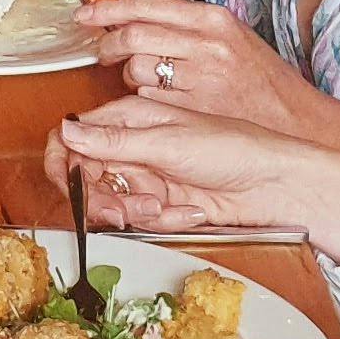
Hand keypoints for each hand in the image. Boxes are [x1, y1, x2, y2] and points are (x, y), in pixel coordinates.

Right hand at [52, 95, 339, 254]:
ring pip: (111, 203)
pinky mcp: (164, 205)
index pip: (74, 137)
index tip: (68, 183)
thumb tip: (68, 132)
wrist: (276, 187)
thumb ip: (115, 140)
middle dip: (99, 197)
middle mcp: (135, 146)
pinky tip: (189, 212)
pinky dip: (162, 221)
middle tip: (118, 209)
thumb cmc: (234, 148)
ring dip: (133, 211)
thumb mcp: (169, 141)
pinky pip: (141, 221)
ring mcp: (149, 176)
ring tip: (162, 207)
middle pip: (86, 177)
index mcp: (131, 117)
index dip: (64, 163)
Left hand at [75, 0, 339, 156]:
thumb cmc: (263, 84)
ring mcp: (199, 79)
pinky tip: (163, 106)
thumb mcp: (231, 39)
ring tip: (148, 82)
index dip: (108, 8)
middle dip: (108, 45)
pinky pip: (150, 102)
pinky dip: (147, 103)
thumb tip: (133, 18)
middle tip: (102, 52)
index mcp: (213, 19)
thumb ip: (187, 27)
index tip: (86, 14)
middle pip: (133, 35)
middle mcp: (206, 45)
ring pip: (136, 70)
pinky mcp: (193, 111)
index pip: (146, 4)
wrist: (298, 124)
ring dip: (130, 77)